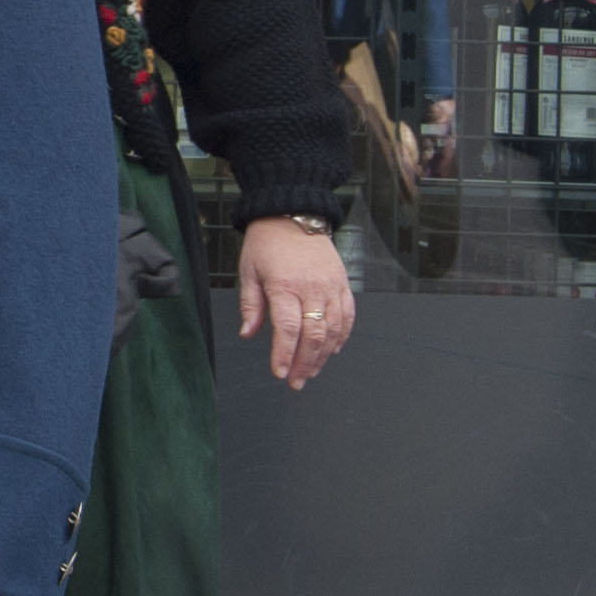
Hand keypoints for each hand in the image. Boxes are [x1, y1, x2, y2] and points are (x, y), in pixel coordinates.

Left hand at [238, 212, 355, 386]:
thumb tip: (247, 333)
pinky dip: (342, 337)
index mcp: (284, 285)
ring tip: (311, 372)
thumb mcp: (249, 271)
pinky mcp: (342, 284)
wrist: (292, 213)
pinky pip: (348, 316)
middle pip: (314, 335)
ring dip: (323, 356)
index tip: (280, 373)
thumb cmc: (267, 241)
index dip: (285, 355)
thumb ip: (250, 305)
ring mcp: (331, 287)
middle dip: (305, 364)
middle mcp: (312, 288)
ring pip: (334, 330)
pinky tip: (332, 351)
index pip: (288, 329)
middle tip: (296, 382)